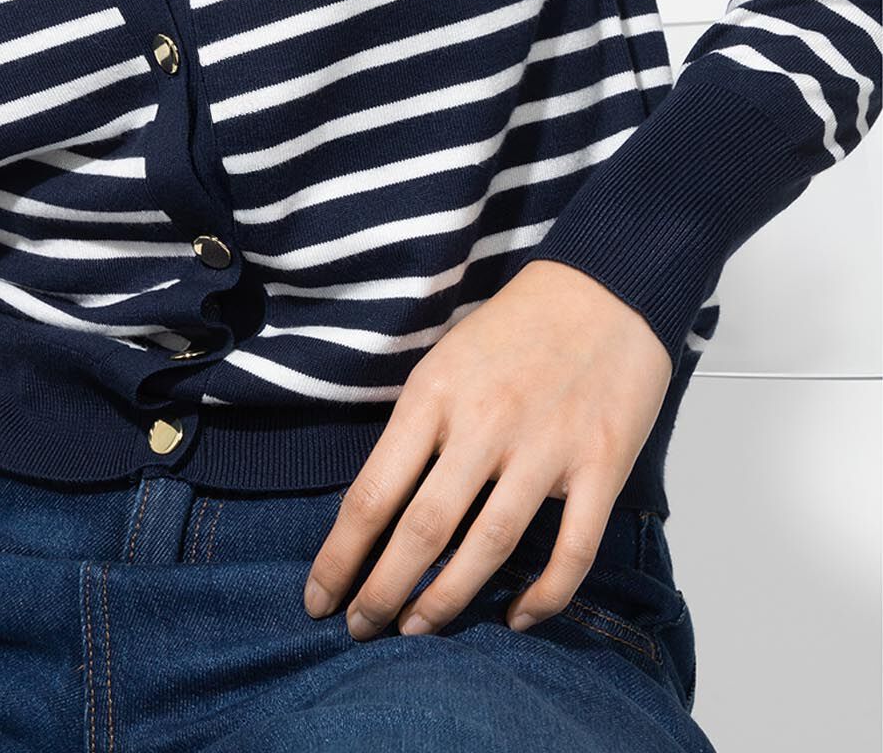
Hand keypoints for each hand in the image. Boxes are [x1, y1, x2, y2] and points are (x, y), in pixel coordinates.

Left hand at [301, 259, 672, 638]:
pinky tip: (513, 619)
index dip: (340, 557)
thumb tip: (374, 507)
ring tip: (415, 631)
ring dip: (446, 602)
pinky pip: (570, 552)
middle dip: (381, 592)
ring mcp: (545, 449)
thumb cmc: (512, 330)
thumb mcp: (442, 361)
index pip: (372, 493)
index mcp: (433, 394)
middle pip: (421, 530)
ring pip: (487, 549)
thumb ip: (414, 427)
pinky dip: (542, 597)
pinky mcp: (601, 467)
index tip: (318, 598)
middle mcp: (483, 424)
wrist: (604, 291)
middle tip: (358, 630)